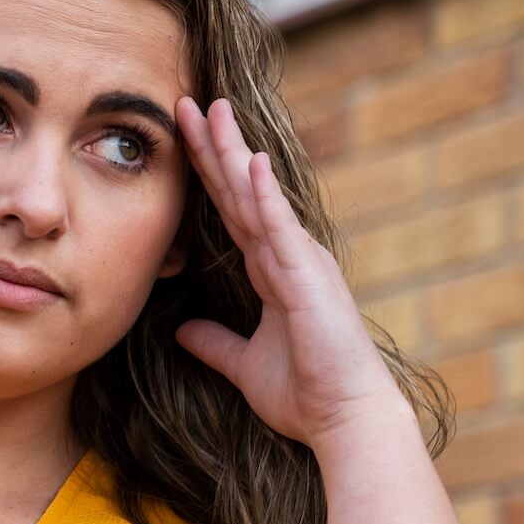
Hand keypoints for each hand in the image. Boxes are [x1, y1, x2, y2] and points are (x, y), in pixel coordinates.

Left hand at [172, 96, 409, 449]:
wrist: (344, 421)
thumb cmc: (305, 395)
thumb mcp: (243, 364)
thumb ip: (213, 343)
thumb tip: (180, 330)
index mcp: (272, 270)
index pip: (229, 210)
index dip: (206, 173)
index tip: (182, 136)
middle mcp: (287, 255)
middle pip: (239, 191)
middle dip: (212, 147)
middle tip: (186, 102)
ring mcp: (300, 261)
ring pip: (256, 197)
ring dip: (232, 153)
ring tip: (210, 111)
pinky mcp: (308, 277)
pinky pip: (280, 228)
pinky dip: (264, 195)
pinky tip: (248, 161)